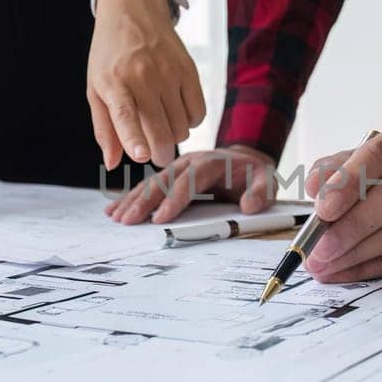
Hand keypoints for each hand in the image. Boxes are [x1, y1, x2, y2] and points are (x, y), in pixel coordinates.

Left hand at [88, 0, 205, 167]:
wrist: (133, 10)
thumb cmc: (111, 56)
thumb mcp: (96, 88)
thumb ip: (105, 128)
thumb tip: (113, 163)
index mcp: (114, 82)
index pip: (125, 114)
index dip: (134, 137)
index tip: (141, 156)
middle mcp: (142, 76)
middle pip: (160, 129)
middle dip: (161, 153)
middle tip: (157, 157)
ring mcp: (169, 72)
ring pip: (182, 126)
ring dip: (175, 136)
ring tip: (164, 125)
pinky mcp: (189, 69)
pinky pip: (198, 112)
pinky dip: (191, 121)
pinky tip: (179, 113)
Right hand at [105, 145, 275, 223]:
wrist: (245, 161)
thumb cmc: (253, 174)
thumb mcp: (266, 180)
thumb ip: (261, 192)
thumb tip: (250, 206)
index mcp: (209, 163)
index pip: (189, 182)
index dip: (174, 200)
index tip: (162, 219)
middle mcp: (189, 162)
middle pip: (162, 181)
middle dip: (144, 202)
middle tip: (128, 221)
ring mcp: (177, 168)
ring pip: (151, 183)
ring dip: (133, 200)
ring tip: (117, 217)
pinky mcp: (170, 176)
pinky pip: (148, 186)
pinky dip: (131, 197)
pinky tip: (115, 209)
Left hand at [304, 123, 381, 283]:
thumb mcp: (356, 158)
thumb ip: (332, 169)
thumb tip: (313, 186)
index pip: (378, 156)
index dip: (349, 182)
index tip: (323, 208)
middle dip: (349, 228)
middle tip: (318, 248)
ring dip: (354, 254)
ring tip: (323, 264)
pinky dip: (368, 268)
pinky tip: (342, 271)